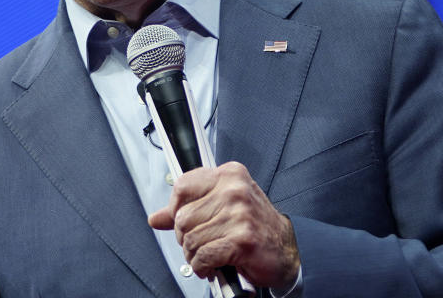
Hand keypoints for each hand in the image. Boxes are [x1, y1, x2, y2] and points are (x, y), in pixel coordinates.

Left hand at [147, 162, 299, 289]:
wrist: (286, 249)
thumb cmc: (254, 226)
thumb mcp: (222, 207)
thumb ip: (189, 209)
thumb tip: (156, 218)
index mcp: (229, 175)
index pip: (182, 186)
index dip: (176, 209)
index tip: (184, 221)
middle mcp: (234, 190)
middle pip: (182, 217)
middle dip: (186, 238)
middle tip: (201, 243)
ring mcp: (239, 213)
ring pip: (190, 239)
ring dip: (194, 256)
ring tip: (208, 255)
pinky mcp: (242, 239)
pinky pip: (202, 256)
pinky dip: (203, 267)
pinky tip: (213, 265)